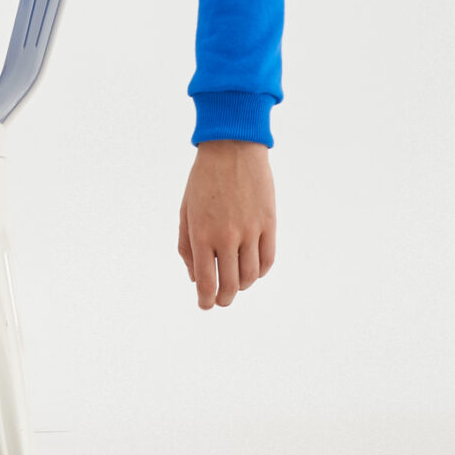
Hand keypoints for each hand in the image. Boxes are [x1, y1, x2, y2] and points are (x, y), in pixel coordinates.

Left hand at [177, 141, 276, 309]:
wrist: (232, 149)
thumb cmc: (203, 181)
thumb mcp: (185, 212)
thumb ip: (187, 247)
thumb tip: (194, 278)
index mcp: (201, 234)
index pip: (205, 281)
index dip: (205, 299)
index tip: (205, 305)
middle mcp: (227, 236)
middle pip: (231, 285)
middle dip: (224, 299)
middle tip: (221, 301)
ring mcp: (251, 230)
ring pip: (251, 276)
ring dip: (243, 286)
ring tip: (236, 284)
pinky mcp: (269, 223)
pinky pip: (268, 259)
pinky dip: (261, 271)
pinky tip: (253, 270)